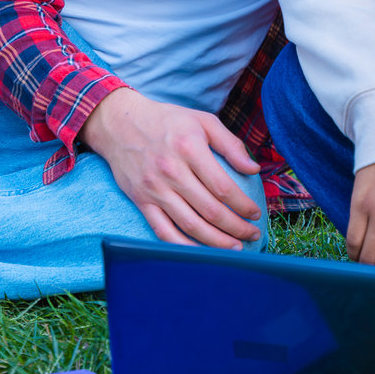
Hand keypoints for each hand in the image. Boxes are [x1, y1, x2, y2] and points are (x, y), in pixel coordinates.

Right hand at [80, 88, 262, 248]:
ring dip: (215, 242)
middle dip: (236, 228)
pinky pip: (163, 231)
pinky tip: (200, 252)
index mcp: (190, 149)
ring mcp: (154, 189)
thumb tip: (254, 169)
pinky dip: (183, 246)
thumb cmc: (167, 121)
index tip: (255, 213)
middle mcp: (171, 171)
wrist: (119, 123)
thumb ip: (231, 144)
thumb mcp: (203, 121)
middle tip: (252, 234)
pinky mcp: (141, 201)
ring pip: (189, 225)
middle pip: (209, 210)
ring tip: (234, 248)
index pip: (222, 187)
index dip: (242, 205)